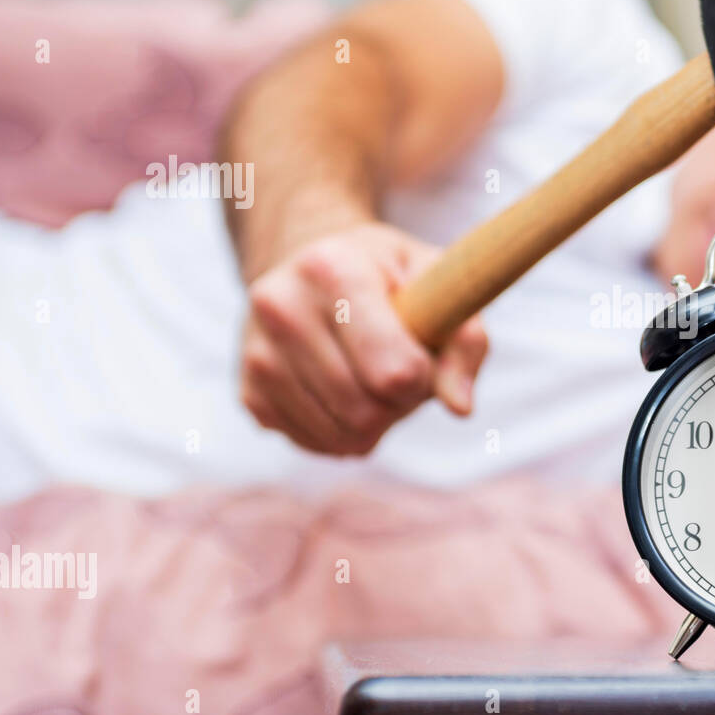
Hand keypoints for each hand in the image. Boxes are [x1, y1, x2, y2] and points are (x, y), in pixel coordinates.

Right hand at [239, 222, 487, 454]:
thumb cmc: (391, 278)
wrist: (314, 269)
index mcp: (331, 269)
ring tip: (372, 376)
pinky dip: (345, 433)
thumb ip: (465, 342)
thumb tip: (460, 407)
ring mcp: (256, 354)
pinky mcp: (249, 394)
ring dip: (376, 422)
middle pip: (367, 411)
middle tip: (400, 368)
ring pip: (342, 436)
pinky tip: (345, 392)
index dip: (424, 377)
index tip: (421, 350)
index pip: (395, 371)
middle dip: (401, 403)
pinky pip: (317, 446)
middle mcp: (280, 307)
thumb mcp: (439, 284)